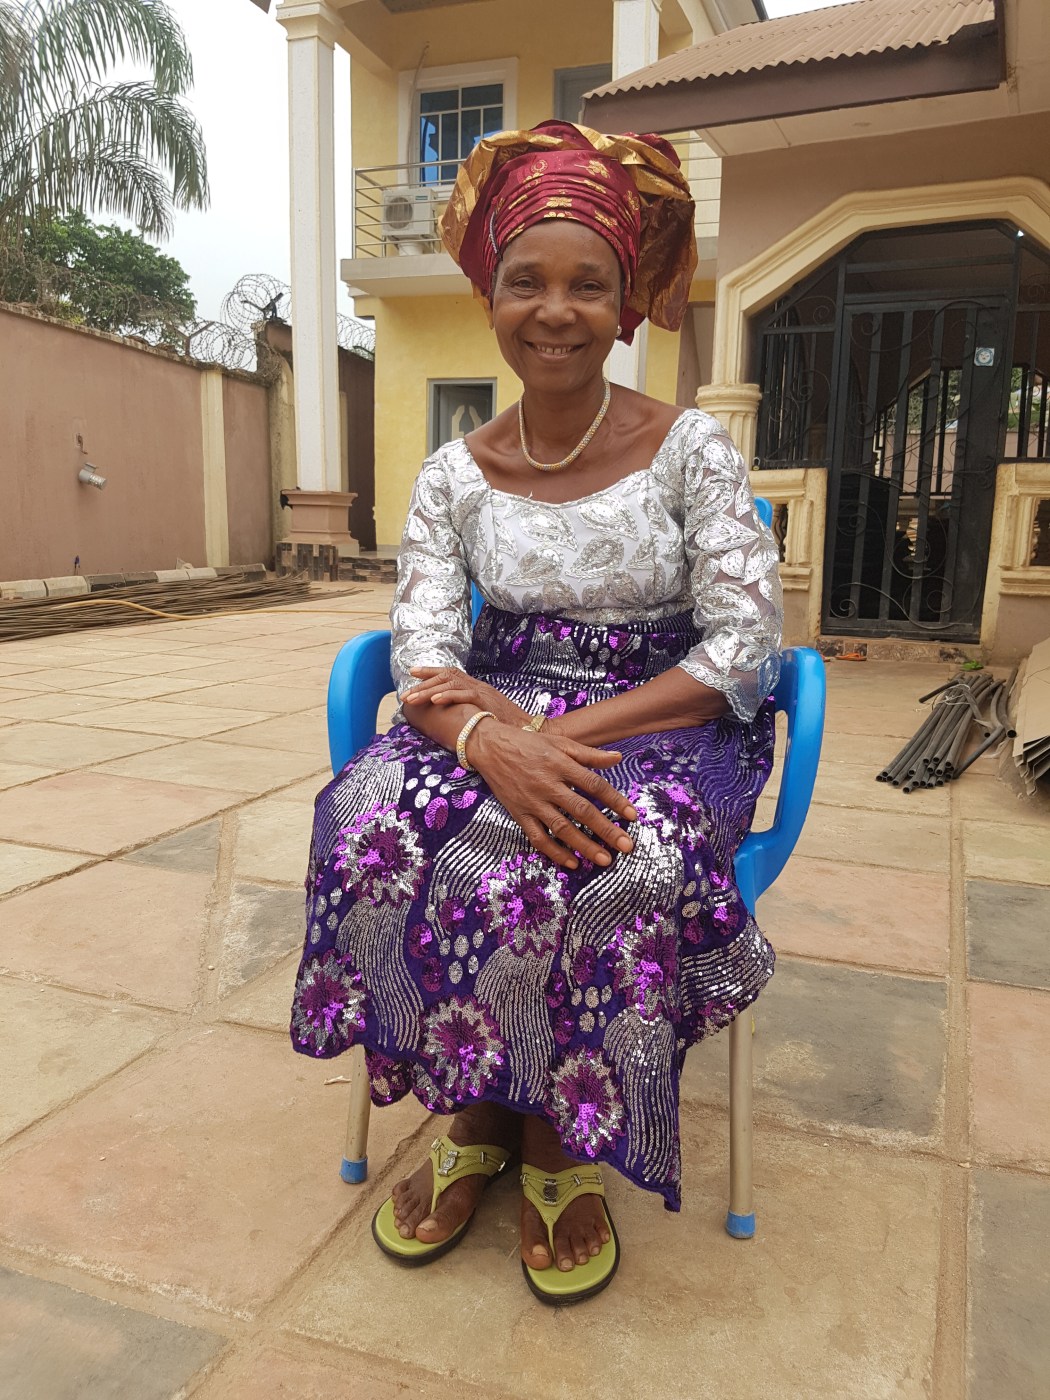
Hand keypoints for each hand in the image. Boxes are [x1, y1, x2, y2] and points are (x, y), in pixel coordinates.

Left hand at [403, 667, 529, 727]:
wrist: (525, 727)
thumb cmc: (504, 724)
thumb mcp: (483, 712)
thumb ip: (468, 709)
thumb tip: (450, 715)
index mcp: (474, 686)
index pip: (450, 673)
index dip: (430, 671)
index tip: (412, 672)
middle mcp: (476, 685)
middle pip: (445, 676)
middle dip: (422, 684)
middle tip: (405, 694)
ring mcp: (480, 691)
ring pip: (450, 683)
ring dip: (428, 690)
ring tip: (412, 698)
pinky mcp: (484, 700)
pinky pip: (463, 694)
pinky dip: (447, 695)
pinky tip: (434, 700)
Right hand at [468, 723, 636, 871]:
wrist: (490, 746)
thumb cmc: (528, 743)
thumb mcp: (560, 742)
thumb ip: (589, 754)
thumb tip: (618, 758)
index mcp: (560, 765)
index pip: (594, 784)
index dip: (615, 800)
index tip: (632, 815)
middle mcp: (548, 784)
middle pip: (581, 810)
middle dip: (605, 830)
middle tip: (625, 846)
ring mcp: (532, 801)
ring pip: (561, 827)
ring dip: (583, 845)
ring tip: (603, 859)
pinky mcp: (519, 813)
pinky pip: (537, 837)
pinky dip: (554, 851)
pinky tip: (571, 862)